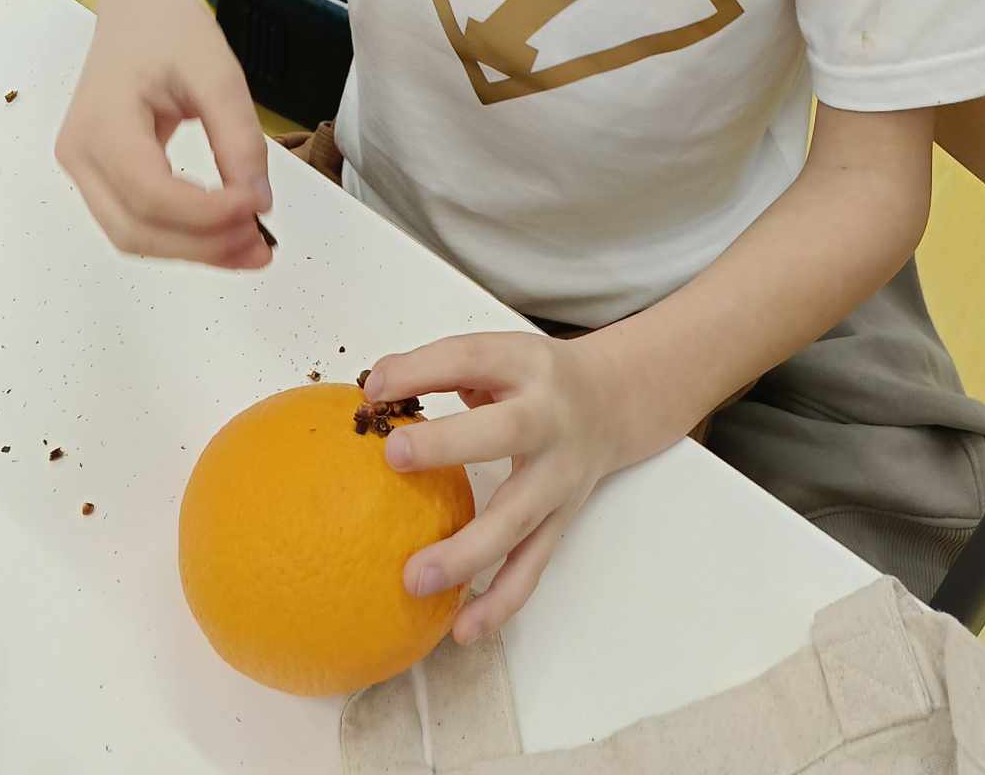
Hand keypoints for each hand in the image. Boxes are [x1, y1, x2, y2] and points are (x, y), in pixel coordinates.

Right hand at [55, 0, 272, 269]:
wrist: (138, 2)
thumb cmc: (168, 25)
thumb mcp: (217, 71)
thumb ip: (238, 138)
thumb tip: (259, 202)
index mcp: (101, 122)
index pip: (150, 193)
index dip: (207, 214)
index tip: (259, 207)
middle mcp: (79, 153)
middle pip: (136, 229)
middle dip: (203, 246)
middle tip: (262, 244)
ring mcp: (83, 168)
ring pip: (134, 235)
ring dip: (194, 249)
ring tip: (251, 245)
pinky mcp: (99, 174)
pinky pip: (137, 220)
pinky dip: (182, 234)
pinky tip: (225, 230)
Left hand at [362, 332, 626, 644]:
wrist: (612, 404)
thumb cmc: (532, 380)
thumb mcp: (498, 356)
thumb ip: (444, 367)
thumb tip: (374, 390)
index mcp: (526, 366)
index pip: (472, 359)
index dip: (422, 370)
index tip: (373, 388)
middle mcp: (549, 419)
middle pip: (505, 431)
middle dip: (449, 444)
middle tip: (393, 457)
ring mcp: (558, 477)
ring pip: (517, 518)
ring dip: (467, 552)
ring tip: (414, 579)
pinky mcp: (560, 521)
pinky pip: (531, 566)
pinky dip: (499, 602)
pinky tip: (462, 629)